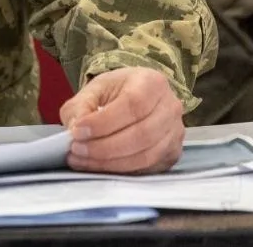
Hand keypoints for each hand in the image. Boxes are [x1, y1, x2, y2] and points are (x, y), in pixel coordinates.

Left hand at [60, 66, 184, 173]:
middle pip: (141, 134)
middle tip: (76, 149)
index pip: (132, 105)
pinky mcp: (172, 154)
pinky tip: (98, 165)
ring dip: (110, 161)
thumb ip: (81, 105)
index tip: (78, 131)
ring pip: (145, 155)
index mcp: (152, 83)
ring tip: (82, 159)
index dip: (103, 122)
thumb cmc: (116, 92)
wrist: (136, 97)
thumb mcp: (94, 89)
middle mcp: (170, 107)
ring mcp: (175, 133)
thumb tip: (76, 126)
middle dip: (104, 146)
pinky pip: (148, 168)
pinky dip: (120, 170)